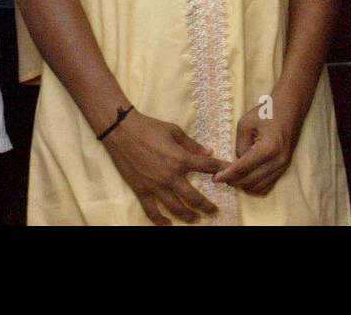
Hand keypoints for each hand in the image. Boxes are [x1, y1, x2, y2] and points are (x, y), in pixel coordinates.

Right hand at [101, 109, 227, 224]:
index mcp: (181, 159)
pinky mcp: (142, 191)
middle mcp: (171, 176)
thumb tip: (208, 152)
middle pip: (194, 197)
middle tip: (214, 211)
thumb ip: (192, 144)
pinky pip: (152, 211)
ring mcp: (156, 186)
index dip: (221, 170)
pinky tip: (168, 223)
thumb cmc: (148, 127)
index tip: (229, 175)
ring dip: (188, 216)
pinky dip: (161, 221)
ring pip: (176, 209)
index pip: (207, 167)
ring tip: (196, 219)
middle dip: (207, 206)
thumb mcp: (174, 131)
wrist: (121, 130)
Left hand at [213, 101, 298, 195]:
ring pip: (259, 187)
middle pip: (250, 181)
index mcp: (268, 148)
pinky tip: (244, 178)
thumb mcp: (245, 124)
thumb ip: (239, 145)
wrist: (289, 109)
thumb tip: (237, 162)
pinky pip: (267, 185)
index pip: (243, 168)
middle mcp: (278, 161)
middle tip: (220, 176)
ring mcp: (283, 166)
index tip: (215, 178)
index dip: (227, 175)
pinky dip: (254, 186)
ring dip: (243, 185)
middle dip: (233, 181)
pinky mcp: (284, 168)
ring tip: (231, 177)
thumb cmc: (266, 113)